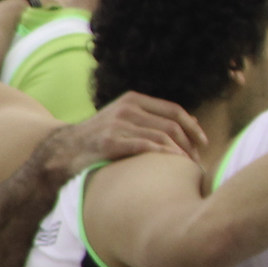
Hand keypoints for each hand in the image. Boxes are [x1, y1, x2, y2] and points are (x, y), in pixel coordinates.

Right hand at [49, 92, 208, 169]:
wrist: (64, 150)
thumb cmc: (100, 137)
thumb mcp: (124, 118)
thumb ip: (151, 117)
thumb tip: (189, 121)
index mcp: (133, 99)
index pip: (174, 110)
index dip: (193, 127)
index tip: (204, 143)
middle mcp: (127, 108)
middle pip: (172, 125)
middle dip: (190, 144)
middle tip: (197, 160)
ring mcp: (118, 124)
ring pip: (162, 137)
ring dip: (180, 154)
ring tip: (188, 167)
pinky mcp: (110, 142)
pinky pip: (145, 147)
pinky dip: (163, 156)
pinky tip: (172, 165)